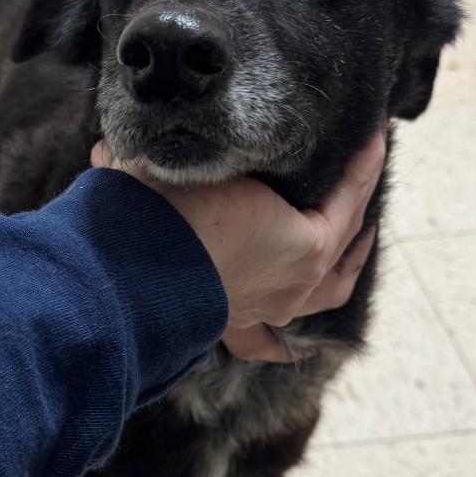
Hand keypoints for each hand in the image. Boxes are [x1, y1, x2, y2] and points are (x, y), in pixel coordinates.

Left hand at [90, 129, 384, 362]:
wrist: (133, 256)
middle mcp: (262, 306)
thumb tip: (104, 157)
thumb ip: (128, 187)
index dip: (277, 315)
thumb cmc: (129, 242)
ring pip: (342, 252)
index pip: (258, 334)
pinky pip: (347, 205)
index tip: (284, 275)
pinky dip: (360, 173)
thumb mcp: (138, 216)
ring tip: (364, 171)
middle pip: (321, 292)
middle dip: (341, 257)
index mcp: (221, 310)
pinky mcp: (308, 249)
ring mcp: (291, 283)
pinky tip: (370, 142)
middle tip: (355, 225)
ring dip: (357, 211)